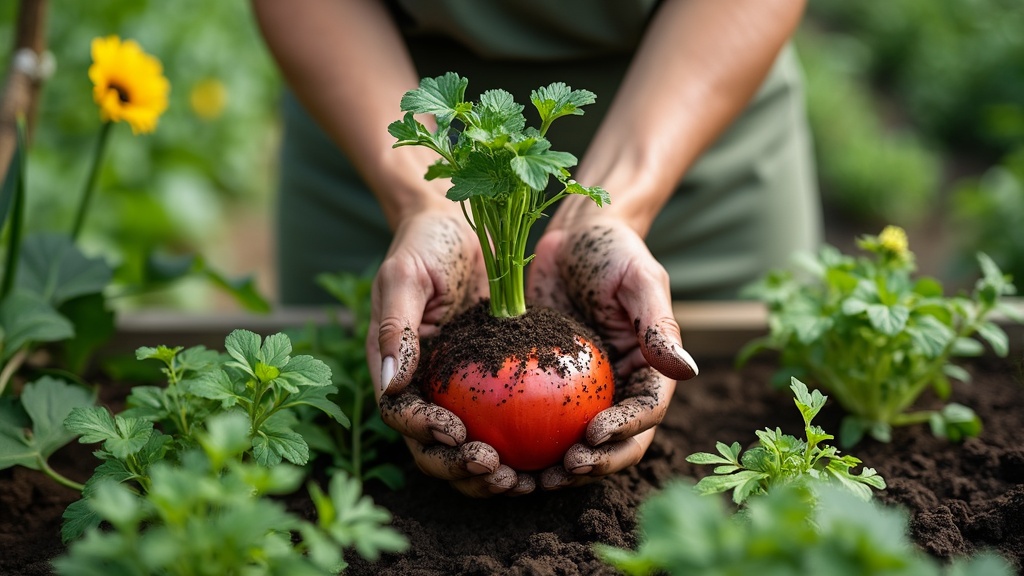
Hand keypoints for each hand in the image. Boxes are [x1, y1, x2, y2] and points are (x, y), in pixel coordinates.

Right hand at [367, 210, 535, 496]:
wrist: (463, 227)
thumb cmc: (426, 244)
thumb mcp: (405, 276)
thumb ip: (395, 327)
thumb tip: (392, 385)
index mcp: (395, 368)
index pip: (402, 416)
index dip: (425, 435)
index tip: (459, 434)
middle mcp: (424, 387)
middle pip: (433, 447)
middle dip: (462, 469)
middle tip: (500, 472)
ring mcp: (458, 390)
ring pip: (469, 447)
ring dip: (492, 472)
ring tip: (526, 480)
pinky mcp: (491, 384)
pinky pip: (506, 422)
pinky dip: (524, 444)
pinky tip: (556, 453)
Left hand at [526, 217, 698, 489]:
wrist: (571, 233)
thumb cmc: (612, 250)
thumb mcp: (640, 280)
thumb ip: (659, 326)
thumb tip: (687, 372)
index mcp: (649, 370)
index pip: (645, 413)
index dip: (624, 432)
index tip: (593, 437)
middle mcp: (619, 389)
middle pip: (616, 444)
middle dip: (594, 466)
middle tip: (562, 470)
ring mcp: (583, 393)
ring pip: (579, 445)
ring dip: (560, 469)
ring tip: (534, 478)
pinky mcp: (547, 387)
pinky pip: (538, 423)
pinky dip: (526, 444)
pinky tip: (501, 455)